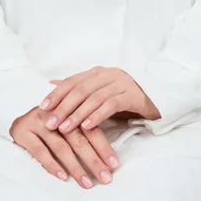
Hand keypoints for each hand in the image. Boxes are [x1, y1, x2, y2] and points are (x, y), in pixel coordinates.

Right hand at [9, 103, 120, 189]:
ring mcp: (38, 122)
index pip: (91, 129)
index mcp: (70, 110)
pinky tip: (63, 177)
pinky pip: (40, 151)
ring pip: (61, 147)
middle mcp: (55, 114)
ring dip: (76, 167)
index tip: (114, 164)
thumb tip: (108, 159)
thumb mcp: (67, 126)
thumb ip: (84, 134)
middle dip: (94, 160)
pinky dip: (52, 165)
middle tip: (105, 178)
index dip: (103, 147)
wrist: (17, 122)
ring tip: (87, 182)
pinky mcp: (23, 132)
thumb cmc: (49, 128)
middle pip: (78, 139)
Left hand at [38, 66, 160, 135]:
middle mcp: (109, 74)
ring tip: (64, 128)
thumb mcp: (99, 91)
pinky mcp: (133, 96)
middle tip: (50, 122)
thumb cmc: (123, 97)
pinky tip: (87, 126)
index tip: (42, 108)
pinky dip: (97, 115)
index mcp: (98, 72)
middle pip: (80, 89)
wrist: (158, 97)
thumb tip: (52, 83)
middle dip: (63, 106)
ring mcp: (122, 83)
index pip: (72, 81)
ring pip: (94, 98)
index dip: (56, 94)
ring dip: (77, 114)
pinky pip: (111, 105)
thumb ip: (78, 87)